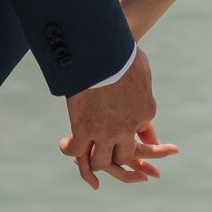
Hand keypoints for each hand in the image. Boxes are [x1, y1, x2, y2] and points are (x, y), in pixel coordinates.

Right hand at [58, 49, 178, 189]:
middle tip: (100, 145)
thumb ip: (146, 92)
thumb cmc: (121, 54)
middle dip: (113, 153)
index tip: (118, 127)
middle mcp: (127, 128)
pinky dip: (69, 149)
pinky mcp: (83, 129)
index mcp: (146, 112)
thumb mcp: (143, 71)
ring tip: (84, 148)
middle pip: (122, 157)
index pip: (140, 136)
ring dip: (92, 158)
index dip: (127, 133)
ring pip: (100, 161)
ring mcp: (105, 131)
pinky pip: (76, 151)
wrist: (101, 50)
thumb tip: (146, 102)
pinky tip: (65, 143)